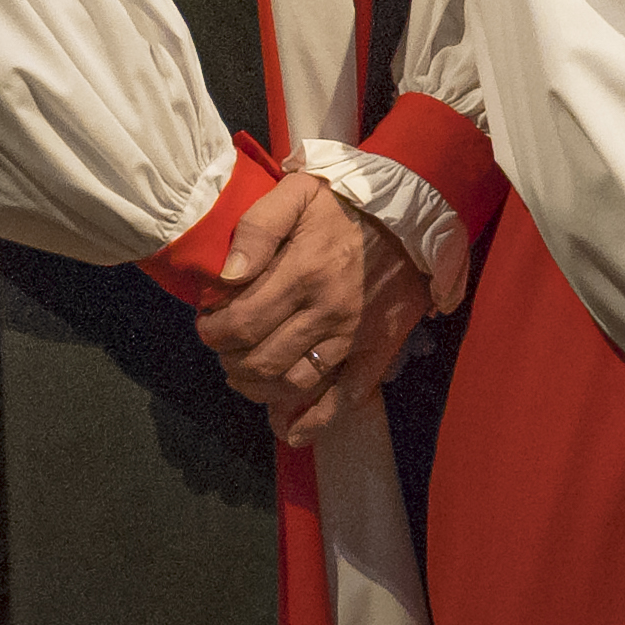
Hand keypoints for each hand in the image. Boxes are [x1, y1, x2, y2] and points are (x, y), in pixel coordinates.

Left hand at [196, 171, 429, 445]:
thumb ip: (257, 227)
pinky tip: (290, 431)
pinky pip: (347, 396)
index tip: (208, 324)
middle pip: (261, 360)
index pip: (240, 322)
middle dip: (230, 361)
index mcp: (302, 272)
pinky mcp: (378, 348)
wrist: (416, 210)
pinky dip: (317, 421)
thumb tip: (227, 276)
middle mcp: (327, 311)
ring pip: (294, 384)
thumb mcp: (297, 193)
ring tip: (246, 374)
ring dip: (259, 389)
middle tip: (225, 349)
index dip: (213, 332)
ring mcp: (354, 335)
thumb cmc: (348, 203)